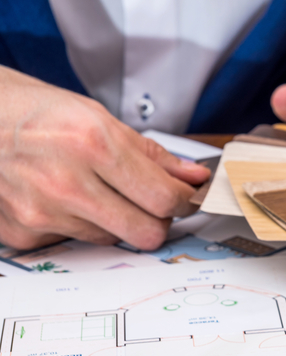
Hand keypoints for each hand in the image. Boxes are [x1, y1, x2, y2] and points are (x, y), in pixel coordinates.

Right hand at [0, 67, 209, 249]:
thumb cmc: (34, 112)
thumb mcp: (97, 117)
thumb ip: (151, 154)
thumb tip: (191, 177)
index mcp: (92, 144)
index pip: (163, 197)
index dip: (184, 201)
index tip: (187, 198)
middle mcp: (66, 182)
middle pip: (146, 232)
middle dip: (158, 219)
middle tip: (151, 203)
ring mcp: (42, 212)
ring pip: (113, 239)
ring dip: (116, 220)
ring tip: (94, 189)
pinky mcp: (25, 233)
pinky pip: (77, 242)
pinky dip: (81, 224)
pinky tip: (63, 198)